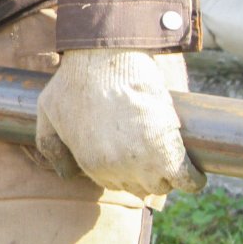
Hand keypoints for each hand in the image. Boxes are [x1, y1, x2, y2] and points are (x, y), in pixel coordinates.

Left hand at [35, 49, 205, 196]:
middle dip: (144, 172)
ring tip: (171, 157)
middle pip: (138, 185)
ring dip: (169, 175)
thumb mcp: (48, 110)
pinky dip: (194, 178)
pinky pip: (188, 181)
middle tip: (151, 151)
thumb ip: (49, 145)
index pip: (113, 182)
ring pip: (163, 184)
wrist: (107, 57)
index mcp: (89, 163)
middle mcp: (115, 170)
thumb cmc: (77, 78)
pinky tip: (194, 171)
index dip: (124, 169)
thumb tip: (66, 174)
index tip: (132, 156)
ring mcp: (142, 164)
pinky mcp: (168, 153)